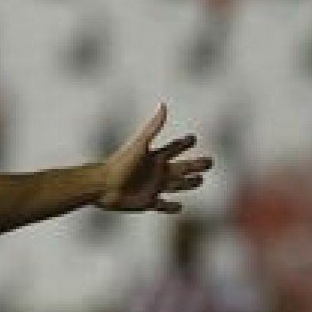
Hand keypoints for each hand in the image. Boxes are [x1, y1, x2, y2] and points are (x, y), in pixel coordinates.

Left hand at [96, 104, 212, 214]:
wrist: (103, 186)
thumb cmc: (121, 164)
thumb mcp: (140, 144)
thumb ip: (153, 127)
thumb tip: (163, 104)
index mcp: (156, 157)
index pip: (175, 148)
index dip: (184, 143)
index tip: (192, 138)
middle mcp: (157, 172)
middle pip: (182, 168)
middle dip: (196, 165)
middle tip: (208, 162)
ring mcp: (153, 187)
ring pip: (177, 186)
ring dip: (189, 183)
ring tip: (199, 180)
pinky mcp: (148, 203)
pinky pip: (164, 206)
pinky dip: (172, 207)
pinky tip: (180, 207)